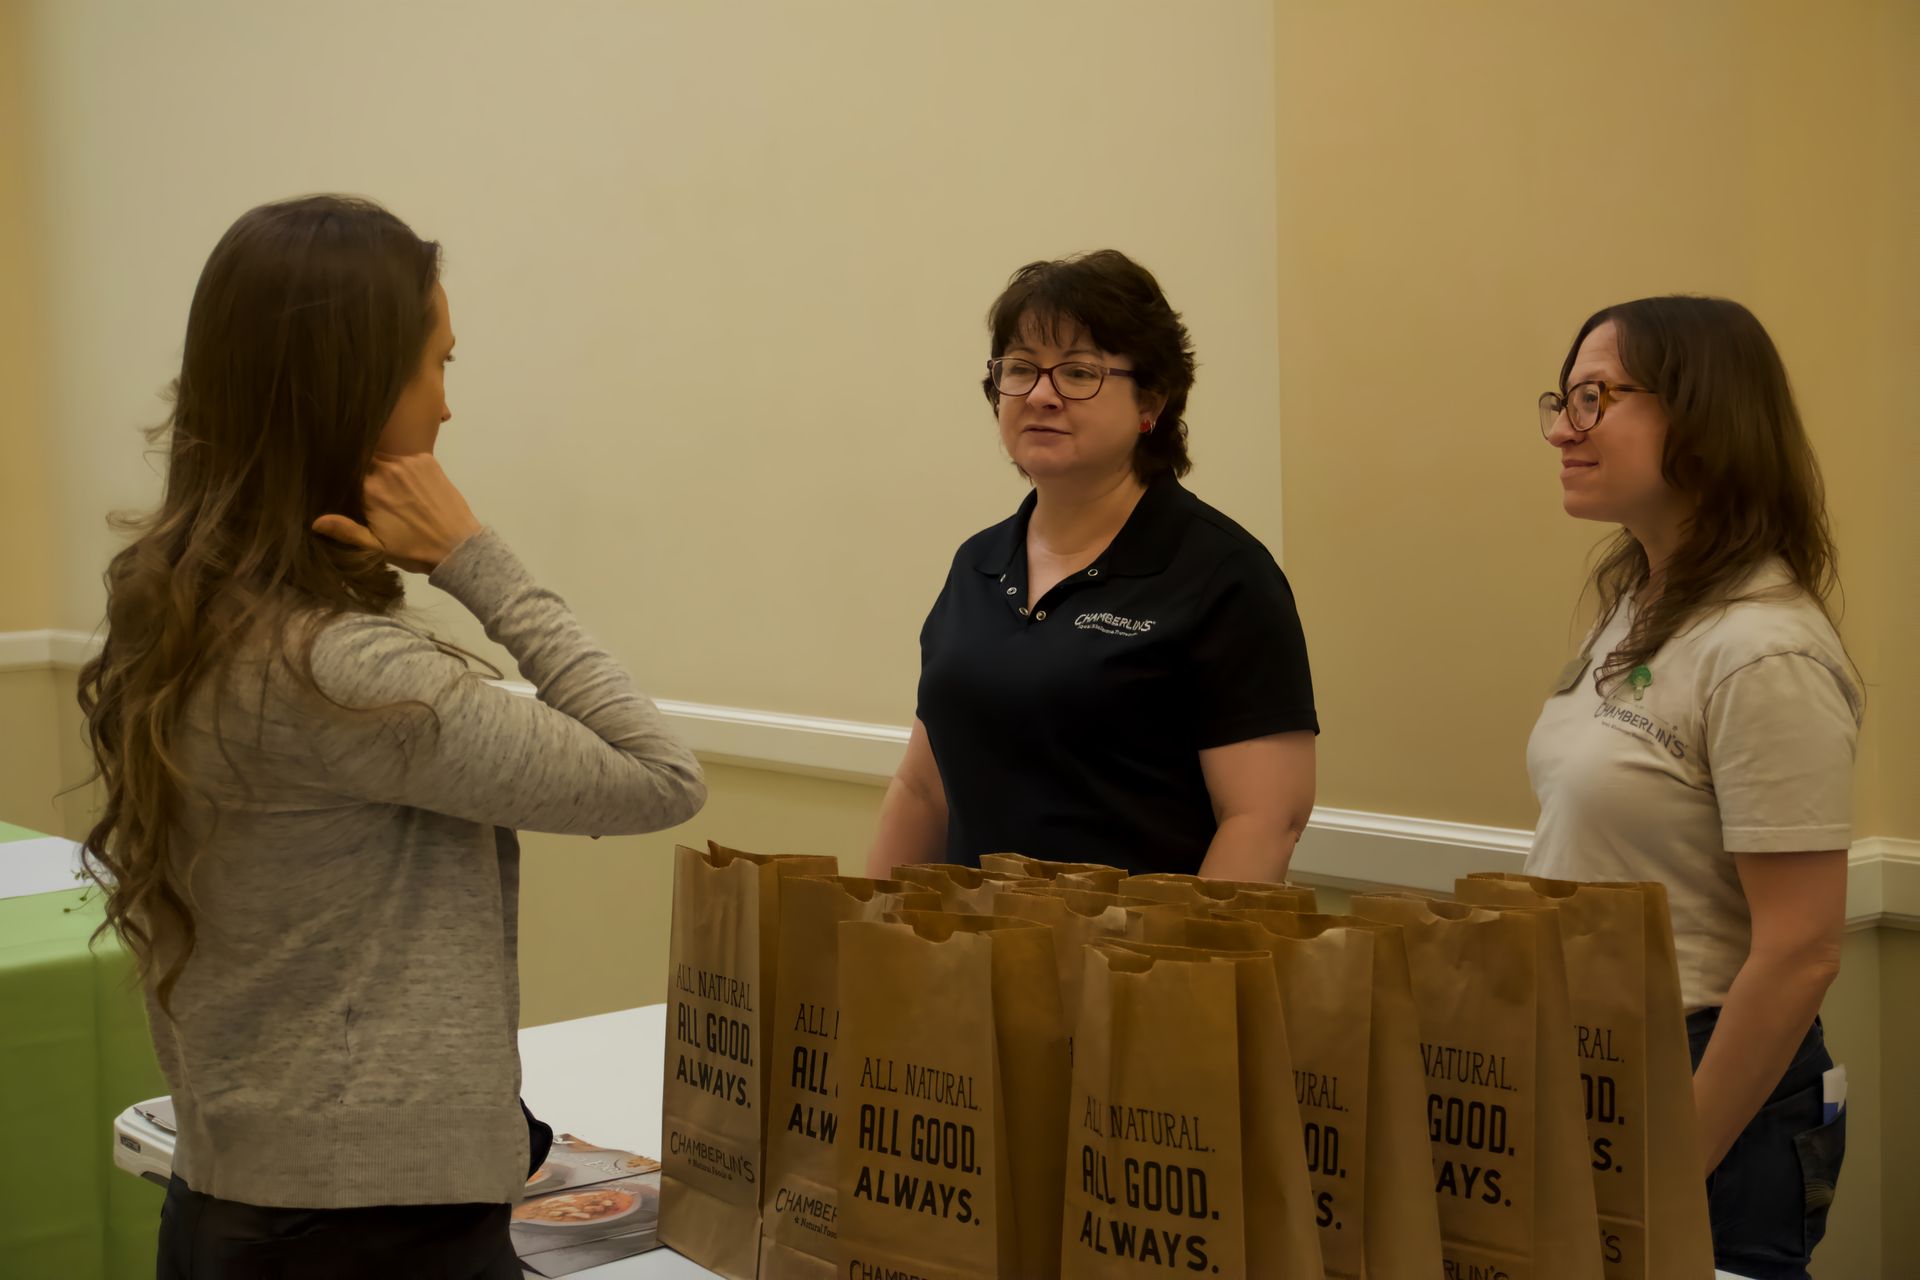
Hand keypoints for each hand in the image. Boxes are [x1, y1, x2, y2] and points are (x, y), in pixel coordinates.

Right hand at [312, 453, 482, 573]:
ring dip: (381, 465)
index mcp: (370, 489)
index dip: (342, 475)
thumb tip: (316, 521)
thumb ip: (346, 530)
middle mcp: (387, 469)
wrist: (458, 546)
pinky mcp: (428, 461)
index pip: (346, 471)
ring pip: (384, 456)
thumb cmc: (414, 550)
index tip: (340, 481)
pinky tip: (405, 479)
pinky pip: (405, 456)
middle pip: (364, 460)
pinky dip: (401, 464)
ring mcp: (409, 462)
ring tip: (387, 483)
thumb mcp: (376, 546)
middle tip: (368, 486)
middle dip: (361, 469)